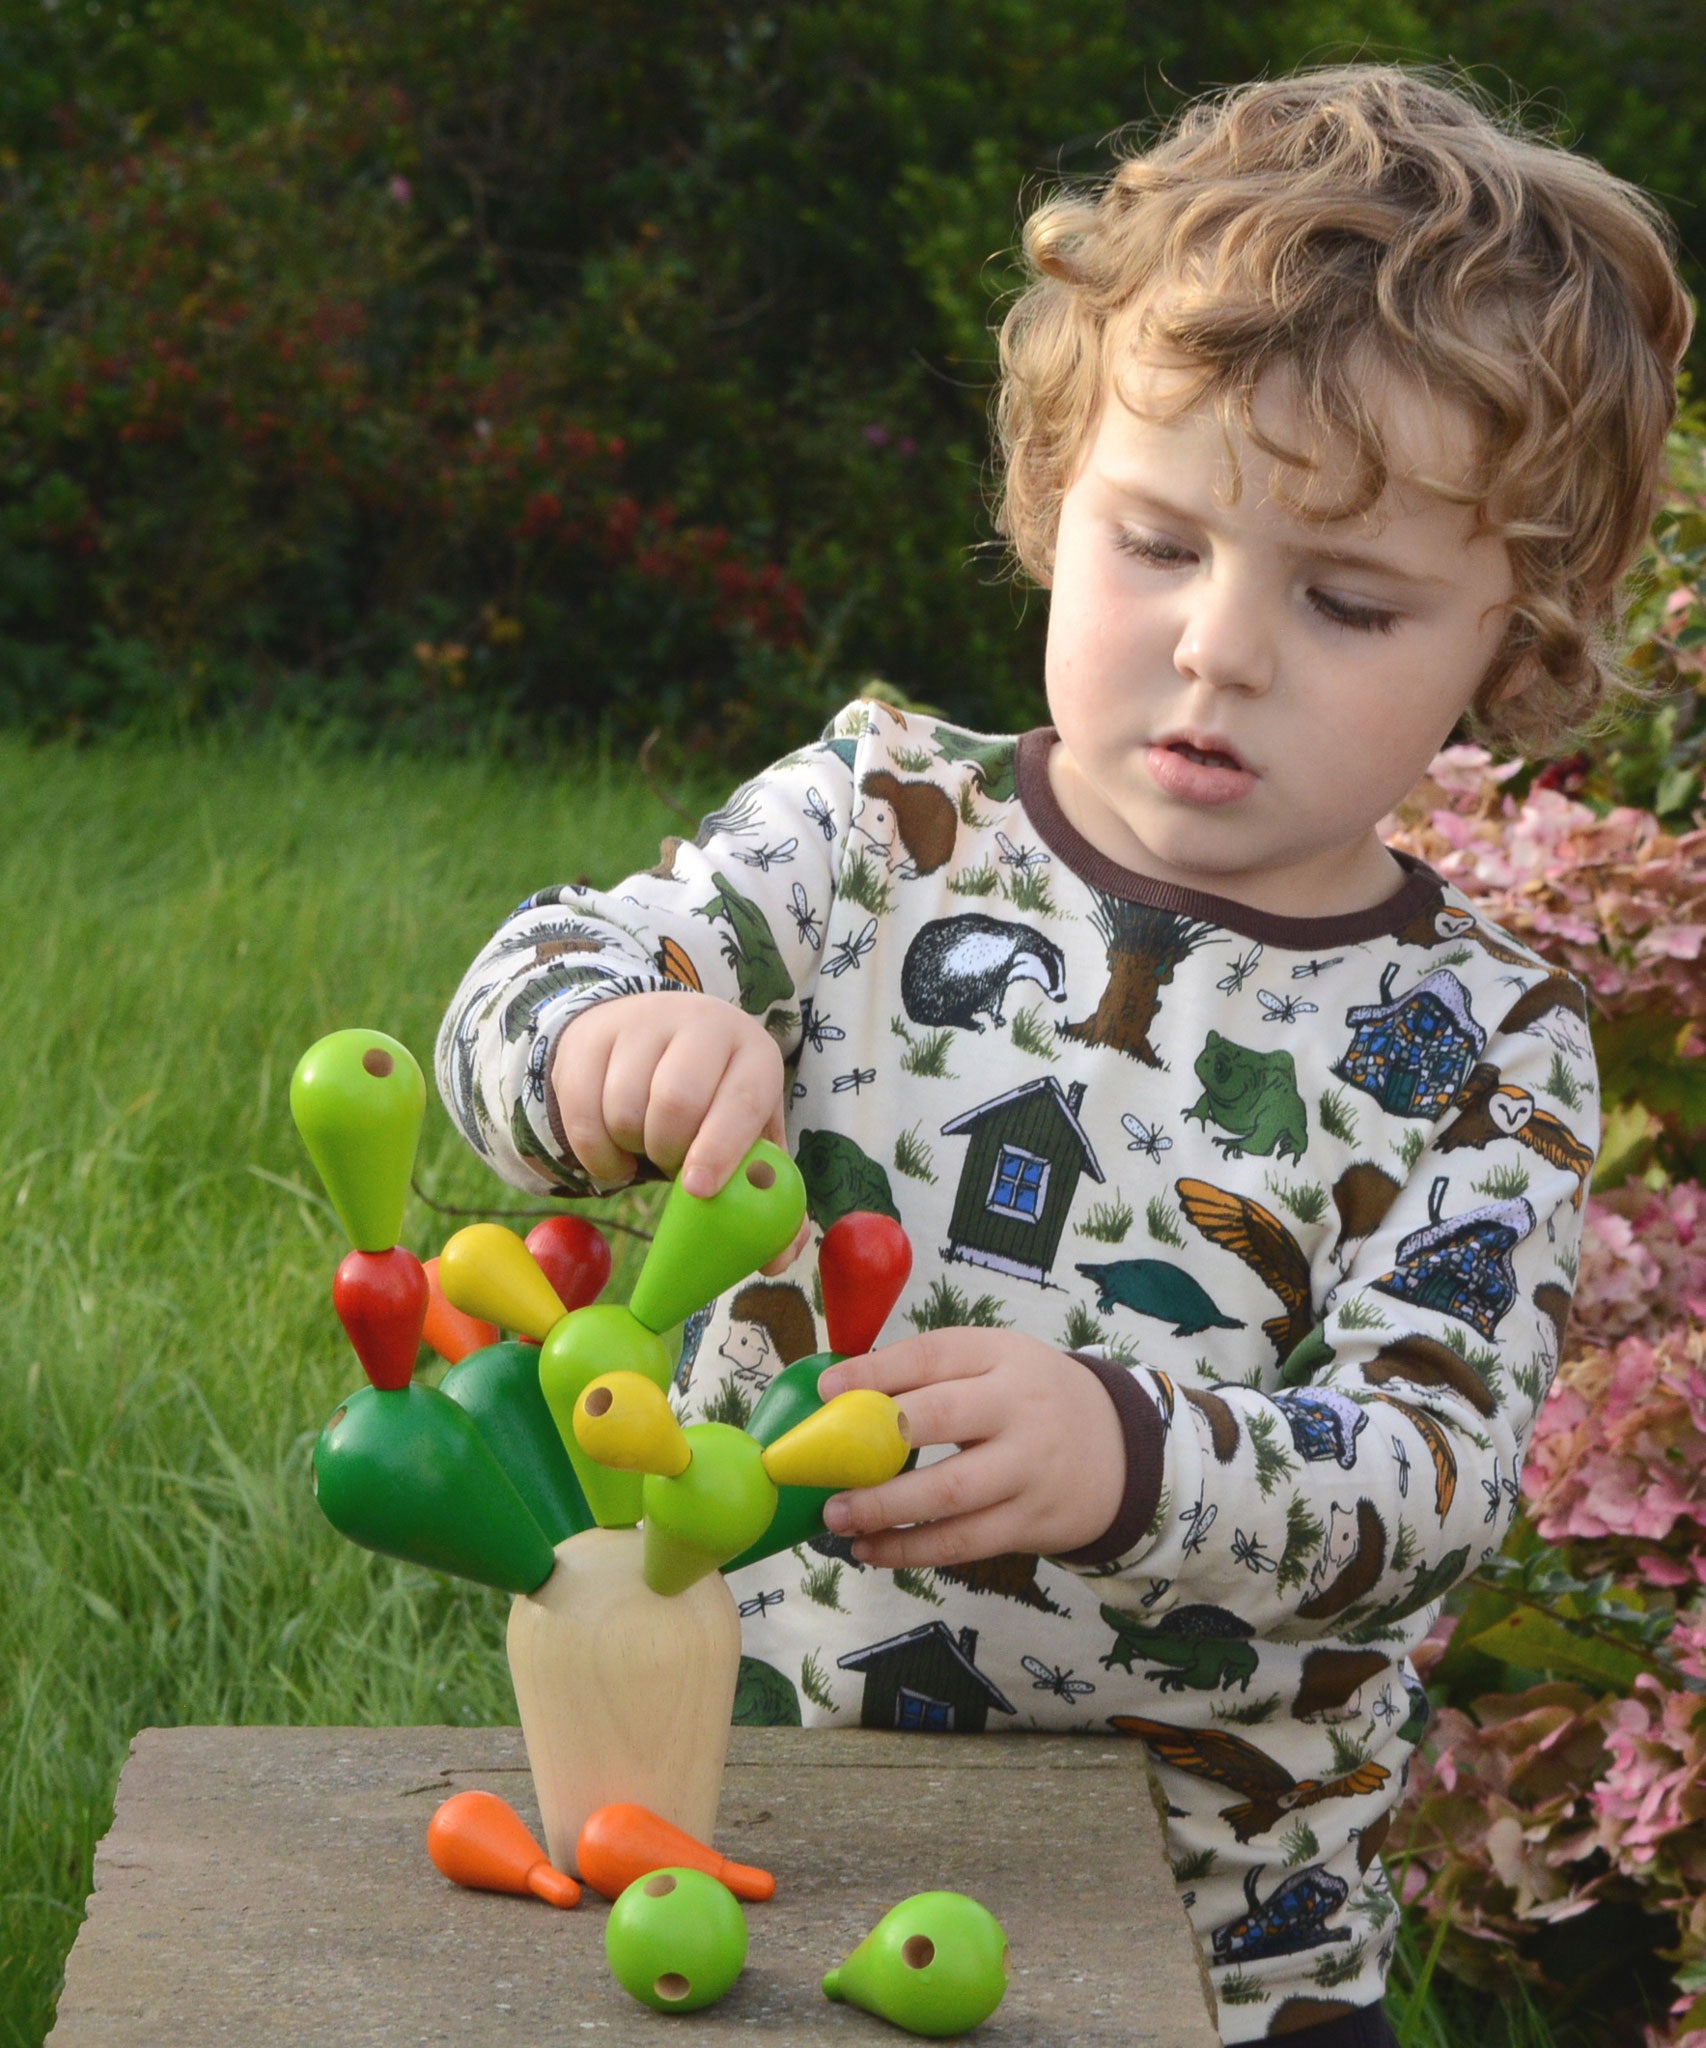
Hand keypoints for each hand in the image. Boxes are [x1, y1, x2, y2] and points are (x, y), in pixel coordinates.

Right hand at [551, 992, 807, 1272]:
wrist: (657, 1035)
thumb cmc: (715, 1103)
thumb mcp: (750, 1134)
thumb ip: (768, 1198)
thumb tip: (775, 1262)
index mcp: (753, 1054)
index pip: (741, 1100)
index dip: (721, 1149)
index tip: (699, 1191)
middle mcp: (701, 1026)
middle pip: (674, 1103)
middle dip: (669, 1152)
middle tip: (673, 1169)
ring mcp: (641, 1025)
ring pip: (623, 1109)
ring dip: (631, 1149)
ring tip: (647, 1148)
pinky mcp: (591, 1038)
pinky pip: (582, 1113)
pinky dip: (596, 1152)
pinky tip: (616, 1150)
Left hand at [815, 1329, 1126, 1566]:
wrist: (1120, 1449)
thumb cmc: (1031, 1398)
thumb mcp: (997, 1362)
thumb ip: (932, 1373)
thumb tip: (841, 1394)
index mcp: (1002, 1355)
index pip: (932, 1355)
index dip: (875, 1371)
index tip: (826, 1390)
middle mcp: (1019, 1407)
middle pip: (941, 1419)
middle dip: (874, 1441)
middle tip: (822, 1463)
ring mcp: (1029, 1468)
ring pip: (948, 1494)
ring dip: (883, 1509)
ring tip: (836, 1517)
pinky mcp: (1031, 1522)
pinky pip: (962, 1542)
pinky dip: (910, 1550)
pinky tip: (871, 1550)